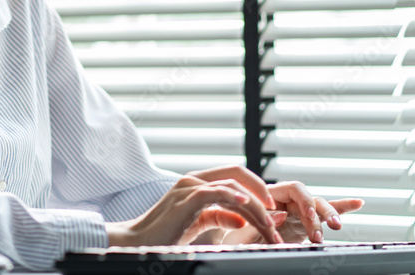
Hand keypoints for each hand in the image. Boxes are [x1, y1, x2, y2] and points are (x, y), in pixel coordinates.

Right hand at [106, 166, 286, 246]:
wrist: (138, 241)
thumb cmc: (164, 234)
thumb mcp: (198, 224)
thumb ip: (219, 216)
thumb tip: (242, 217)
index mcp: (197, 184)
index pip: (233, 177)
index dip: (256, 190)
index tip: (271, 211)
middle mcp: (193, 180)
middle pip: (236, 173)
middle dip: (261, 193)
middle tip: (276, 217)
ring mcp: (188, 187)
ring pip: (231, 186)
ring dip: (254, 205)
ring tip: (268, 224)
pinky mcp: (185, 199)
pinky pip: (215, 192)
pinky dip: (234, 197)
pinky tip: (247, 206)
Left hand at [220, 182, 363, 244]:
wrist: (232, 247)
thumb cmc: (234, 236)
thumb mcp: (241, 229)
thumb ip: (259, 221)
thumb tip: (280, 215)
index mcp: (270, 195)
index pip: (292, 189)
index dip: (301, 199)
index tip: (303, 214)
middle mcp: (287, 201)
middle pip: (309, 198)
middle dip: (317, 212)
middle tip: (321, 227)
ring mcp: (298, 212)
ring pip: (319, 208)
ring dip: (329, 216)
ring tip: (336, 227)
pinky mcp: (305, 225)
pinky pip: (326, 214)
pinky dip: (342, 208)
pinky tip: (358, 203)